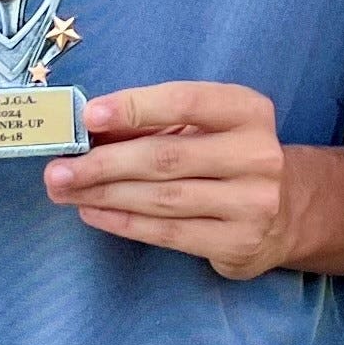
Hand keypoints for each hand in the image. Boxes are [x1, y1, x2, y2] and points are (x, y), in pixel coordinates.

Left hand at [45, 81, 295, 278]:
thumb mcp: (205, 128)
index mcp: (248, 111)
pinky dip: (123, 222)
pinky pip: (168, 233)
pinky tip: (93, 212)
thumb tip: (88, 130)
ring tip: (64, 191)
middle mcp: (257, 155)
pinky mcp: (237, 243)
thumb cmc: (227, 157)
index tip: (89, 116)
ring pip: (162, 199)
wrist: (286, 212)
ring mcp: (251, 203)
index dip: (136, 107)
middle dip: (104, 163)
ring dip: (104, 194)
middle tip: (58, 169)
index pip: (186, 102)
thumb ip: (154, 125)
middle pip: (167, 157)